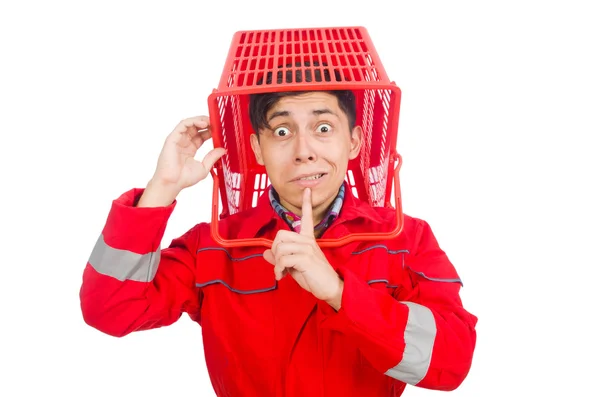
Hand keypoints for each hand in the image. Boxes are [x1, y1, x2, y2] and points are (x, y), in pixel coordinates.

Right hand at [138, 116, 225, 206]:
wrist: (172, 183)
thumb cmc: (184, 178)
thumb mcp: (204, 167)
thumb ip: (212, 157)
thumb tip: (223, 149)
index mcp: (191, 149)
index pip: (202, 135)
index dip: (211, 131)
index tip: (220, 130)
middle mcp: (184, 142)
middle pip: (196, 127)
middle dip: (207, 123)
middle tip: (217, 123)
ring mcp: (178, 139)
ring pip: (189, 123)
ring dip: (200, 120)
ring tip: (210, 121)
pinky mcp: (173, 138)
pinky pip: (182, 124)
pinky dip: (193, 121)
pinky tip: (202, 123)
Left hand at [263, 188, 343, 308]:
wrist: (330, 287)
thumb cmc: (313, 277)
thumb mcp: (294, 266)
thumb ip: (280, 258)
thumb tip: (265, 252)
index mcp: (308, 240)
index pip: (306, 218)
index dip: (306, 203)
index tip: (307, 190)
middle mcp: (308, 241)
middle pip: (281, 235)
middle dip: (275, 250)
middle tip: (280, 263)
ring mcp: (307, 248)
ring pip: (280, 248)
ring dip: (276, 263)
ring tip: (281, 272)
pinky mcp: (306, 258)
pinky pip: (283, 259)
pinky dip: (278, 269)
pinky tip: (282, 275)